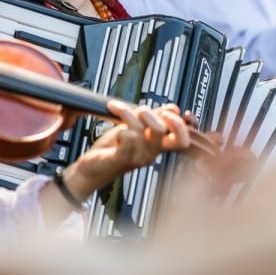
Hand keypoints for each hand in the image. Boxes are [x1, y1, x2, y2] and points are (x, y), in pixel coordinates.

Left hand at [65, 101, 191, 197]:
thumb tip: (173, 108)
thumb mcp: (137, 127)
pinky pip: (126, 138)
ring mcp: (137, 157)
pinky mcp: (122, 158)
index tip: (170, 112)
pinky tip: (117, 134)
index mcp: (157, 145)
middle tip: (141, 111)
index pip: (182, 140)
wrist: (93, 166)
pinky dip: (120, 128)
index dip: (181, 124)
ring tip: (120, 113)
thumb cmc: (114, 148)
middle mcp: (151, 153)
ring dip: (128, 115)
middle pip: (162, 130)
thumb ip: (155, 117)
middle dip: (150, 114)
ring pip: (140, 128)